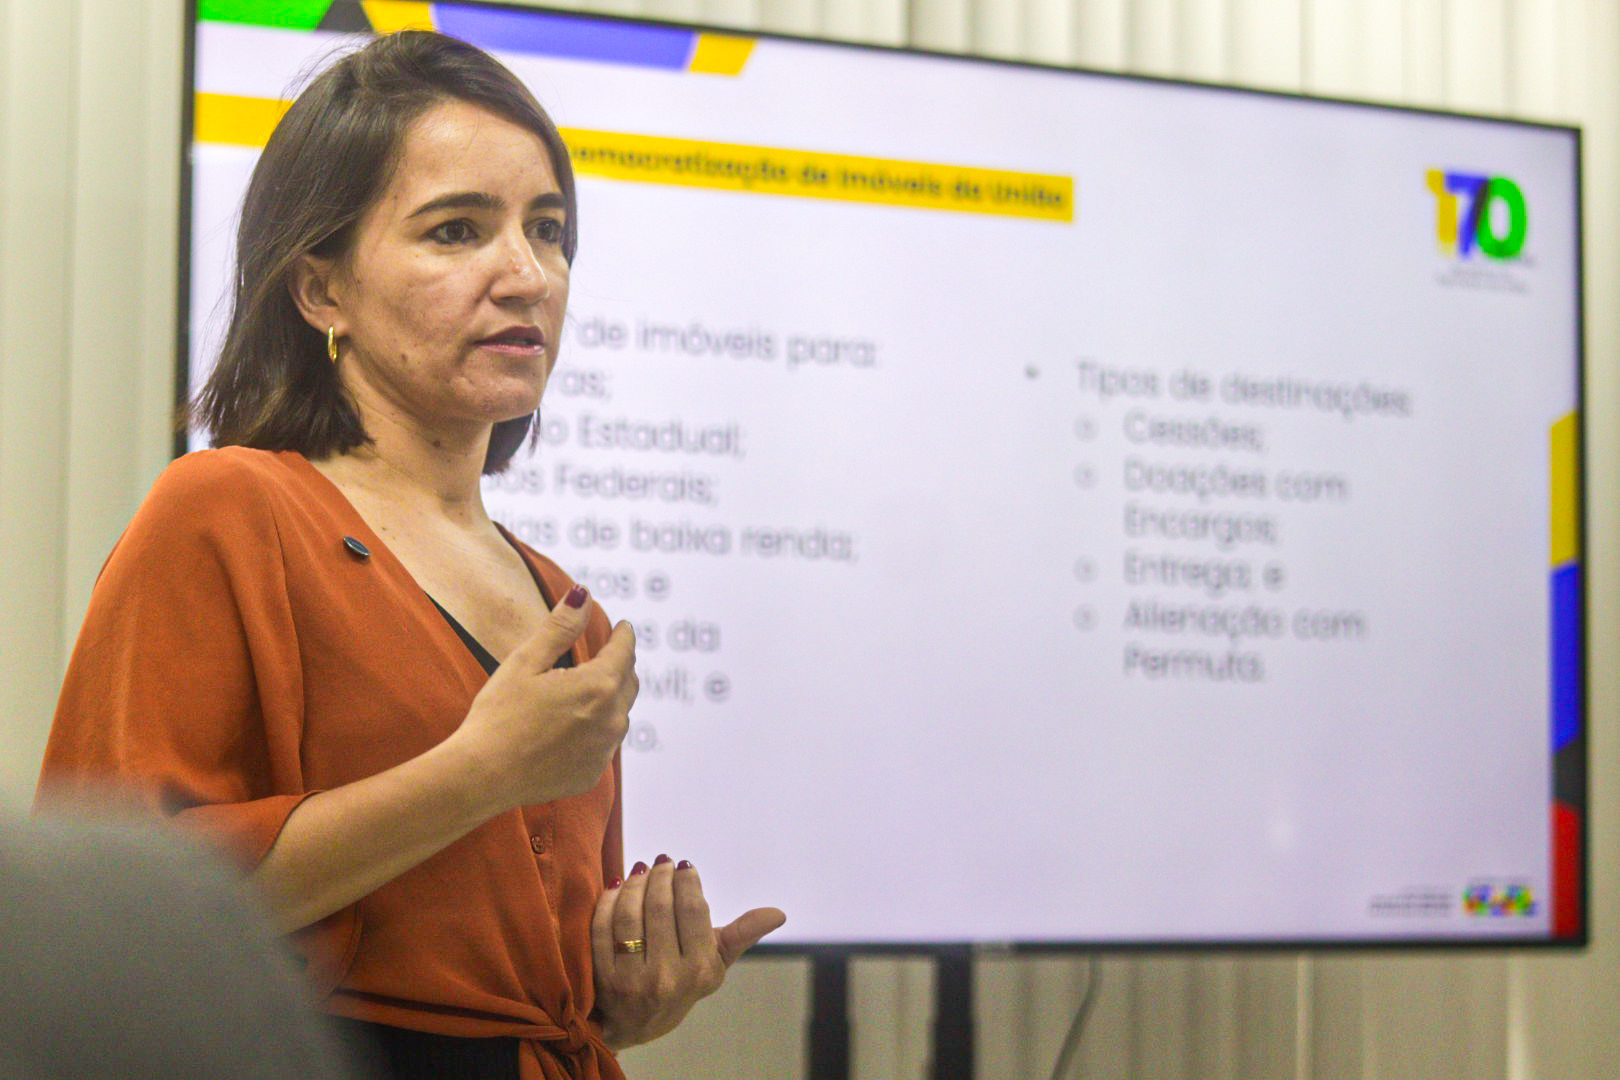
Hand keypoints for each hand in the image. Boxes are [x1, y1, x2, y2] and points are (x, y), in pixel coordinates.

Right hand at [449, 586, 638, 808]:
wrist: (482, 776)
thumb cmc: (498, 716)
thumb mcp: (526, 662)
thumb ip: (560, 627)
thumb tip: (583, 595)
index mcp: (598, 686)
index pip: (624, 652)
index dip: (623, 636)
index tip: (623, 627)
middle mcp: (611, 720)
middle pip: (627, 683)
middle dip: (619, 665)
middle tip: (605, 654)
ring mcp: (604, 750)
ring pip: (618, 715)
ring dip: (608, 699)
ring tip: (585, 691)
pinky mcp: (592, 773)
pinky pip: (604, 744)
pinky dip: (595, 730)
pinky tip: (570, 728)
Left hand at [592, 856, 785, 1049]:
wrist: (636, 1024)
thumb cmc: (682, 982)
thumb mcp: (715, 964)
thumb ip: (742, 935)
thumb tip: (779, 914)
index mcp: (700, 971)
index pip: (693, 911)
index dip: (687, 881)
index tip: (684, 865)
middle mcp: (667, 978)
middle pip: (659, 908)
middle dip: (660, 876)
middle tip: (661, 861)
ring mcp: (631, 981)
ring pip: (629, 915)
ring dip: (634, 884)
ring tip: (641, 869)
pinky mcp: (603, 979)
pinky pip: (601, 929)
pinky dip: (608, 902)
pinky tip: (617, 886)